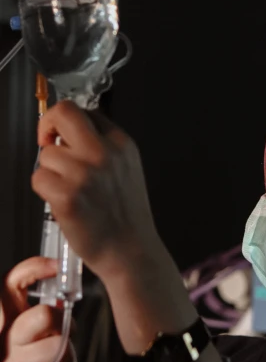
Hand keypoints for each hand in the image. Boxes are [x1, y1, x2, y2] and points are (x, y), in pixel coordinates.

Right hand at [1, 258, 75, 361]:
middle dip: (64, 324)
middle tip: (63, 335)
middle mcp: (2, 340)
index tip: (58, 267)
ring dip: (68, 356)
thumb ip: (49, 311)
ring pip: (59, 347)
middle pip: (43, 315)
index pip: (10, 284)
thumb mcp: (44, 332)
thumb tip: (65, 292)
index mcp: (7, 320)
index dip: (34, 268)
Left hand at [32, 101, 160, 280]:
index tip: (62, 136)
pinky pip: (38, 178)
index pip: (86, 111)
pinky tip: (62, 202)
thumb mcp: (127, 166)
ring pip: (46, 154)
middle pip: (64, 113)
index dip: (68, 124)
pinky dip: (44, 190)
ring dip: (50, 170)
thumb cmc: (125, 212)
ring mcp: (85, 173)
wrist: (131, 250)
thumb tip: (69, 132)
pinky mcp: (67, 196)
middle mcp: (104, 153)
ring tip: (68, 188)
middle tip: (47, 140)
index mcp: (120, 143)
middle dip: (48, 124)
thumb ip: (104, 145)